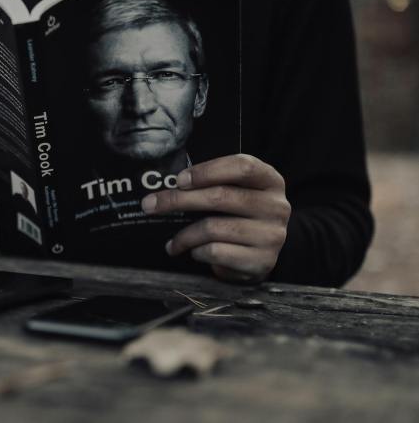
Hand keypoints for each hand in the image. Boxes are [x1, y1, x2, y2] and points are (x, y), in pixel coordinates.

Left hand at [142, 154, 290, 282]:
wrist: (260, 256)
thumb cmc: (238, 217)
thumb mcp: (234, 193)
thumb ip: (213, 184)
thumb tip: (167, 186)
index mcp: (270, 180)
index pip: (243, 166)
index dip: (207, 171)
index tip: (179, 180)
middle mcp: (276, 206)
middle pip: (221, 196)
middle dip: (178, 200)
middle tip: (150, 205)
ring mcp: (272, 235)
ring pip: (213, 228)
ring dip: (184, 235)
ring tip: (171, 242)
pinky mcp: (262, 261)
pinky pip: (217, 252)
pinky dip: (197, 252)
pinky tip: (192, 252)